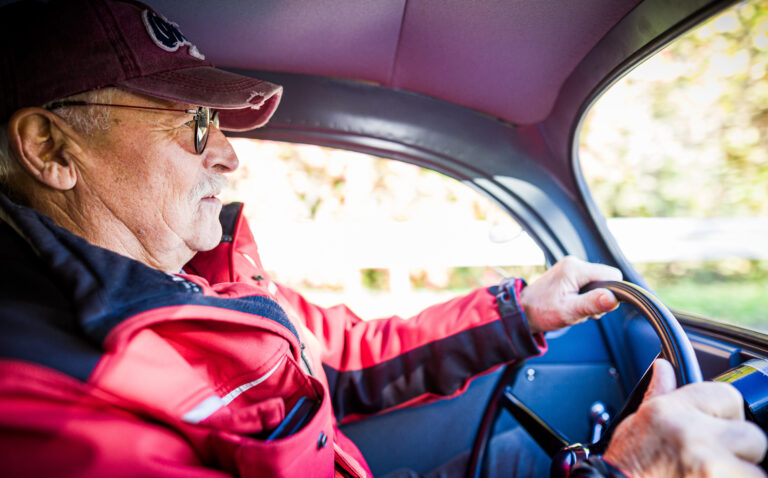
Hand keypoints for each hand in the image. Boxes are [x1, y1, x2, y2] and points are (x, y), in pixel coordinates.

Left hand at [519, 256, 621, 333]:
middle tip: (581, 310)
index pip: (612, 275)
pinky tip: (572, 304)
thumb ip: (592, 303)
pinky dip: (584, 298)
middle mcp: (574, 263)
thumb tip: (614, 298)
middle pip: (606, 279)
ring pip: (598, 284)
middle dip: (599, 298)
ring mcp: (571, 268)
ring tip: (574, 308)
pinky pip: (588, 286)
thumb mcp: (569, 311)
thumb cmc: (542, 311)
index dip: (610, 293)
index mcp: (575, 268)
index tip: (595, 306)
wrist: (523, 310)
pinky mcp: (569, 274)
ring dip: (591, 300)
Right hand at [604, 359, 767, 476]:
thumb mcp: (637, 423)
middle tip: (711, 459)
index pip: (729, 396)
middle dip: (738, 450)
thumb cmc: (627, 465)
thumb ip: (659, 394)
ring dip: (736, 473)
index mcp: (671, 410)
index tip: (715, 429)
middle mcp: (693, 434)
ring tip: (704, 474)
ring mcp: (709, 464)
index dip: (726, 415)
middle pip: (751, 435)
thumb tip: (663, 368)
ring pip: (753, 469)